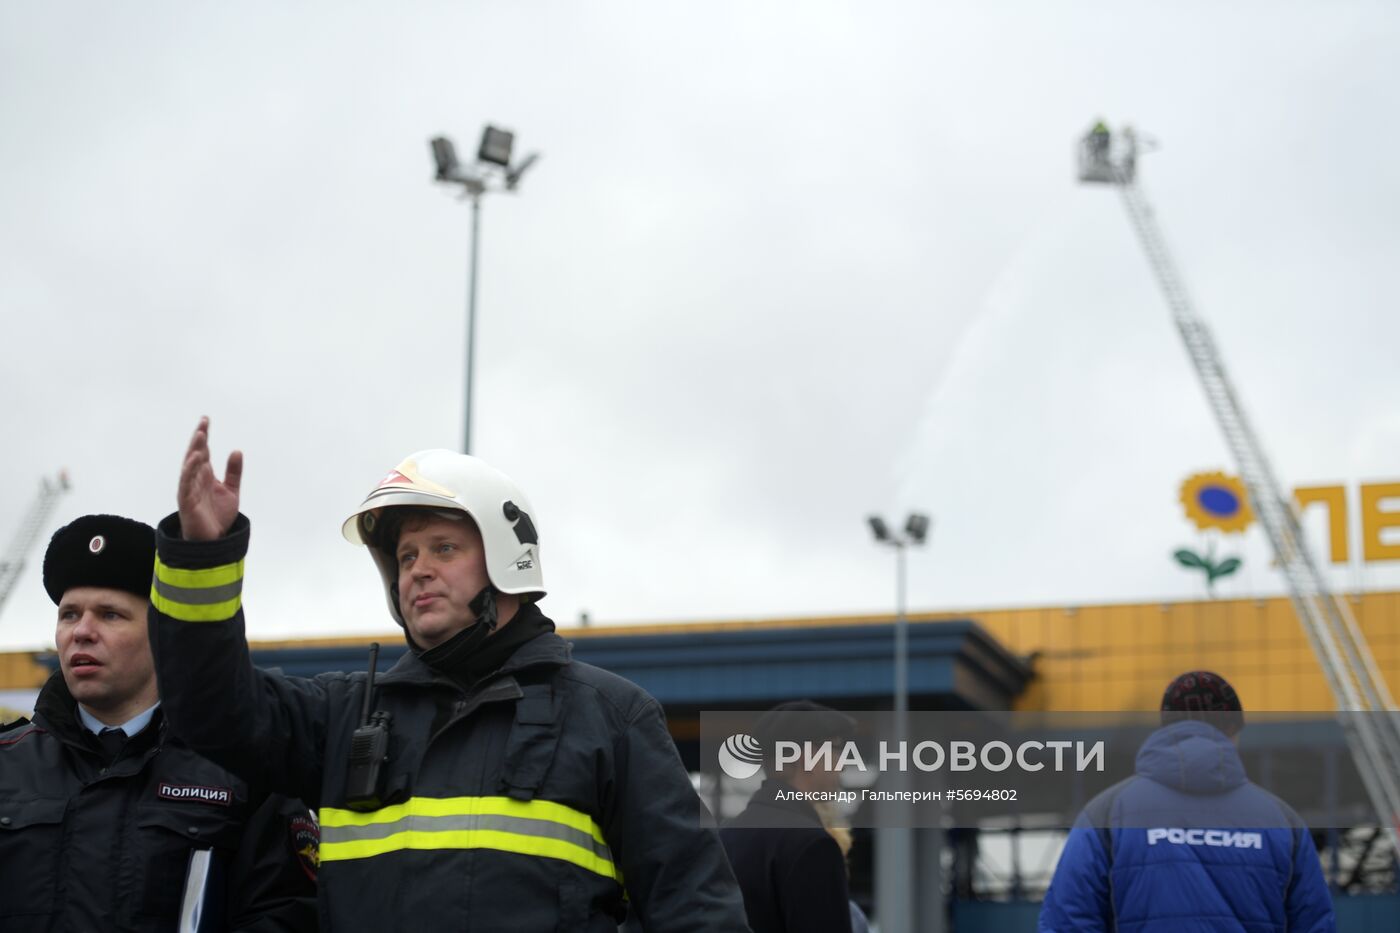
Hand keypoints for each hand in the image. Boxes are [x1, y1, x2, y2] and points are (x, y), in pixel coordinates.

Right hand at [178, 416, 242, 540]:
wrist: (214, 541)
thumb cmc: (218, 516)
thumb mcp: (231, 491)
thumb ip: (234, 472)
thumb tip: (236, 450)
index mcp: (205, 476)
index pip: (203, 451)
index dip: (203, 436)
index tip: (206, 420)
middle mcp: (195, 480)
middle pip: (195, 455)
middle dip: (198, 439)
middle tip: (203, 423)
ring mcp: (190, 489)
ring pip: (189, 466)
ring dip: (194, 451)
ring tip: (200, 435)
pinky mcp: (187, 501)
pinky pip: (186, 483)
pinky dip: (189, 471)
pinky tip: (195, 459)